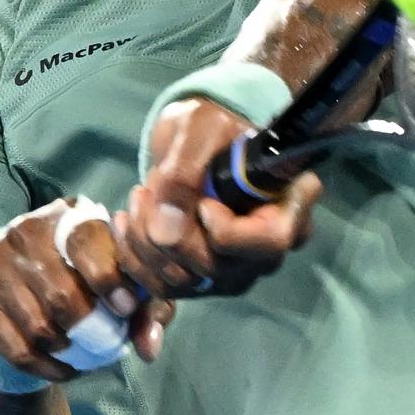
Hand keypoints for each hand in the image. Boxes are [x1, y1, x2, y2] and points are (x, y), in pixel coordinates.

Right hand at [0, 198, 175, 383]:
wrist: (14, 297)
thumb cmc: (81, 285)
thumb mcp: (119, 287)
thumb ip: (144, 309)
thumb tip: (148, 347)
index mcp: (67, 216)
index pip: (86, 238)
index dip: (110, 277)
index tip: (125, 309)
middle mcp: (24, 230)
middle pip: (63, 292)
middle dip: (91, 328)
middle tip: (105, 342)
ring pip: (40, 326)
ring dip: (69, 351)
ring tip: (83, 354)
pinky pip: (16, 348)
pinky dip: (46, 368)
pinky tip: (63, 369)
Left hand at [120, 96, 321, 299]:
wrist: (193, 142)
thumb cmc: (210, 128)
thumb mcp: (199, 131)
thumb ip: (184, 173)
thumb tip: (166, 230)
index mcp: (288, 208)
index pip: (269, 242)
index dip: (227, 231)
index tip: (203, 201)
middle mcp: (265, 250)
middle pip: (217, 267)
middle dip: (169, 232)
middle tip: (148, 189)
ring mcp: (233, 271)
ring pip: (183, 280)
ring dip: (145, 242)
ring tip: (138, 197)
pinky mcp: (200, 280)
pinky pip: (162, 286)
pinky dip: (134, 256)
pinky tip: (126, 221)